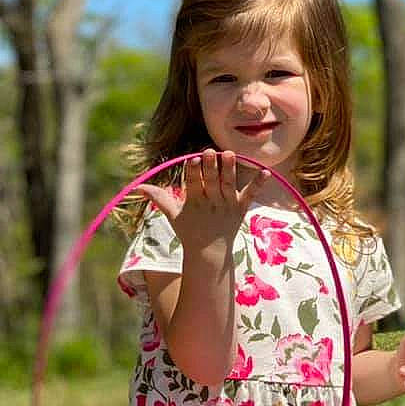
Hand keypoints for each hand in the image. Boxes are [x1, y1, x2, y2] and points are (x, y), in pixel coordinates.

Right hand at [136, 149, 267, 258]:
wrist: (210, 254)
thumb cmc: (190, 231)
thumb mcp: (172, 215)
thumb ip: (158, 198)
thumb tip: (139, 187)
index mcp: (195, 202)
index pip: (193, 184)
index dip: (193, 172)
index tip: (193, 159)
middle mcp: (212, 202)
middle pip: (211, 182)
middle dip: (210, 167)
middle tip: (210, 151)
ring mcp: (227, 205)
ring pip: (229, 184)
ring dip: (230, 170)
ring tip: (230, 154)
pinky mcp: (241, 208)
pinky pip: (250, 195)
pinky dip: (258, 185)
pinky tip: (265, 172)